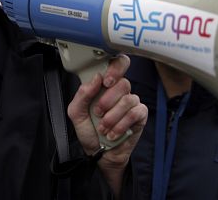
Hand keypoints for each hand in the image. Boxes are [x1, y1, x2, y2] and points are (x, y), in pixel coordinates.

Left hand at [67, 54, 146, 196]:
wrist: (99, 153)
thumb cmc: (89, 131)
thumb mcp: (76, 113)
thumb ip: (83, 94)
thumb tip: (96, 78)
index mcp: (104, 85)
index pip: (116, 64)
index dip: (115, 68)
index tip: (106, 81)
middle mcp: (119, 91)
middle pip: (123, 82)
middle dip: (108, 100)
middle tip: (98, 112)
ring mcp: (131, 103)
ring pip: (128, 99)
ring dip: (112, 117)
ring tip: (103, 128)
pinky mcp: (140, 116)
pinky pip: (136, 113)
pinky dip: (122, 125)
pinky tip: (113, 133)